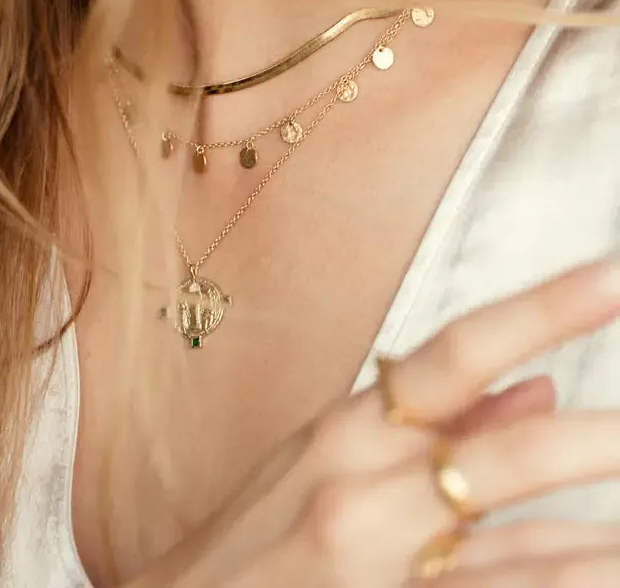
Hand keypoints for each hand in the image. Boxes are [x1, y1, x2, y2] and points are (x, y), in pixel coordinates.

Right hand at [126, 257, 619, 587]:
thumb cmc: (248, 533)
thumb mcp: (323, 458)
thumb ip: (432, 422)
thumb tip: (533, 386)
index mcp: (346, 426)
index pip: (456, 350)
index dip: (541, 310)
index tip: (612, 274)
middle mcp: (362, 484)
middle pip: (504, 451)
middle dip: (596, 437)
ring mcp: (377, 562)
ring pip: (524, 548)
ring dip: (602, 537)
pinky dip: (562, 577)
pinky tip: (604, 562)